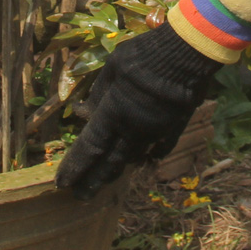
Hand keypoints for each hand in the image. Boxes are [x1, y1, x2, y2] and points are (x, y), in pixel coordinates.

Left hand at [55, 24, 220, 198]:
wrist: (188, 52)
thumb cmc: (144, 55)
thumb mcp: (112, 68)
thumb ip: (98, 94)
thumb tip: (83, 113)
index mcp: (114, 114)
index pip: (90, 147)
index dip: (75, 167)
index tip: (62, 183)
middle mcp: (134, 129)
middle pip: (111, 162)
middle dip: (94, 180)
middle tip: (81, 197)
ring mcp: (156, 131)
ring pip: (134, 157)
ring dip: (118, 169)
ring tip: (106, 179)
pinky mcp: (175, 126)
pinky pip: (160, 148)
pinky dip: (148, 155)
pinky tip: (144, 160)